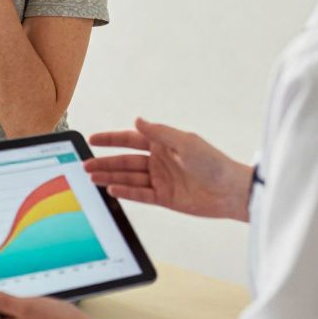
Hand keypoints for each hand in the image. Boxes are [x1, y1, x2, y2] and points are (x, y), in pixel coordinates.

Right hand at [85, 118, 252, 220]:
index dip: (111, 139)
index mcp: (163, 144)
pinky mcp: (165, 198)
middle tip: (86, 164)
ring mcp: (161, 180)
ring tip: (92, 177)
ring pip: (129, 178)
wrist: (231, 191)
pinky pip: (140, 194)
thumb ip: (159, 132)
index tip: (93, 139)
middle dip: (105, 162)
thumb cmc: (214, 163)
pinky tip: (112, 190)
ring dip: (111, 177)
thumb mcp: (185, 142)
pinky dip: (126, 192)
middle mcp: (159, 161)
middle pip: (126, 161)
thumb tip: (138, 120)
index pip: (131, 139)